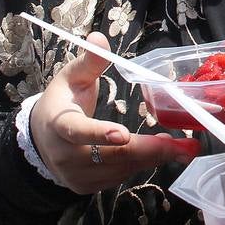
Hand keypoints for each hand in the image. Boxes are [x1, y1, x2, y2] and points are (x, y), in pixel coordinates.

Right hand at [30, 31, 199, 194]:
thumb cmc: (61, 102)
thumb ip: (89, 61)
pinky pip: (120, 177)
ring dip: (153, 157)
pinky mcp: (86, 186)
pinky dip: (142, 165)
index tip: (123, 134)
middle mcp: (65, 155)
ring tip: (178, 144)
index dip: (100, 133)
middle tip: (184, 146)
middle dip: (151, 150)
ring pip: (120, 169)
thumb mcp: (71, 77)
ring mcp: (75, 175)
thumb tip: (100, 37)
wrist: (40, 139)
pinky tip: (159, 151)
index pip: (78, 131)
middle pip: (111, 156)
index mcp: (58, 124)